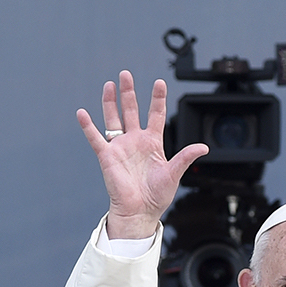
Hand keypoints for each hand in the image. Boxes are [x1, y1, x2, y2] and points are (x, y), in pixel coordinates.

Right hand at [76, 70, 207, 239]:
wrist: (140, 212)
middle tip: (126, 74)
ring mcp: (120, 147)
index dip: (157, 99)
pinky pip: (96, 139)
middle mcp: (135, 141)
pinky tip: (82, 113)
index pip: (156, 115)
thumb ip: (186, 157)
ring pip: (114, 119)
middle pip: (131, 111)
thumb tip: (203, 147)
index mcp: (153, 143)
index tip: (159, 82)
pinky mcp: (107, 157)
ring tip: (109, 84)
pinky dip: (88, 127)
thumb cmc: (156, 196)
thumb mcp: (174, 173)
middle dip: (129, 92)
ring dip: (111, 102)